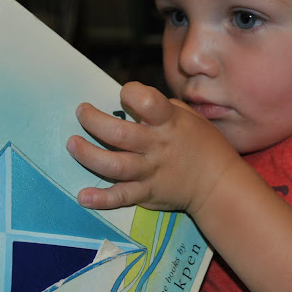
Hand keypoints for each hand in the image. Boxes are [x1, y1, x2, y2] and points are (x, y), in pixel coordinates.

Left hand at [66, 81, 241, 212]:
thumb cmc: (204, 144)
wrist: (218, 184)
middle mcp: (157, 146)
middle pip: (118, 133)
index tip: (123, 94)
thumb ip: (163, 108)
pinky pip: (121, 197)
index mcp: (170, 123)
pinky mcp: (147, 193)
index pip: (146, 101)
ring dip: (87, 154)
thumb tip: (134, 102)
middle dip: (93, 121)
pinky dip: (100, 199)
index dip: (130, 92)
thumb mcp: (190, 117)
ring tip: (72, 144)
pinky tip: (83, 196)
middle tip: (81, 113)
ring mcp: (150, 171)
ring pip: (113, 165)